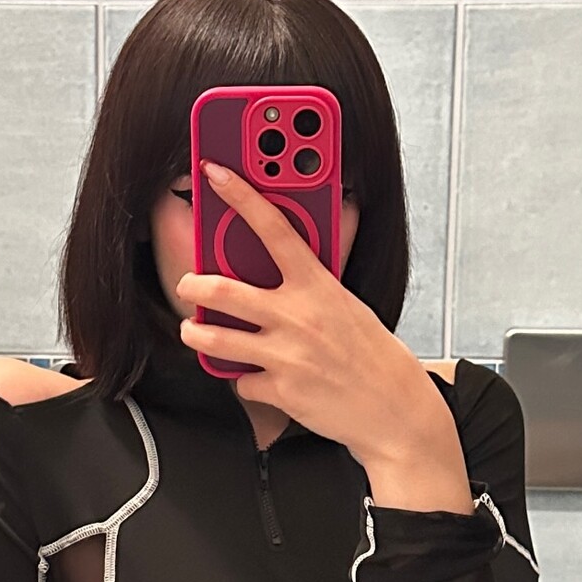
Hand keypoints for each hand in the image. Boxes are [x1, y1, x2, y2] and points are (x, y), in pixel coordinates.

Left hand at [174, 160, 455, 473]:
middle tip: (187, 284)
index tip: (215, 173)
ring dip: (195, 334)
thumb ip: (310, 282)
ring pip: (214, 339)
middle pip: (222, 290)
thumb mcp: (345, 303)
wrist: (393, 408)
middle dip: (192, 285)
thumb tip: (281, 258)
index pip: (275, 228)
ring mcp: (286, 355)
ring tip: (193, 330)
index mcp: (317, 285)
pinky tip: (262, 378)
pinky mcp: (280, 391)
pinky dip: (247, 380)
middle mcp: (298, 316)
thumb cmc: (369, 352)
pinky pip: (242, 381)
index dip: (242, 196)